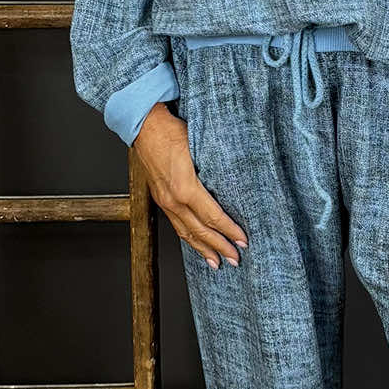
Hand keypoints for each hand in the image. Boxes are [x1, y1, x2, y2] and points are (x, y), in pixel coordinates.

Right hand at [133, 101, 248, 268]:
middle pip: (200, 231)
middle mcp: (173, 199)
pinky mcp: (161, 199)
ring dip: (203, 249)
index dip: (229, 231)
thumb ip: (218, 168)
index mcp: (185, 188)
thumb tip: (240, 183)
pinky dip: (188, 238)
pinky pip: (177, 225)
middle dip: (219, 247)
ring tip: (216, 263)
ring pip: (186, 232)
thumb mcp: (201, 147)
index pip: (213, 216)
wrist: (144, 125)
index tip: (243, 241)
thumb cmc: (172, 131)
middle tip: (235, 259)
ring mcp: (164, 201)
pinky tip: (196, 244)